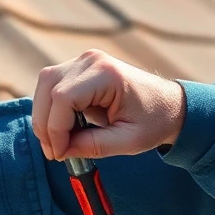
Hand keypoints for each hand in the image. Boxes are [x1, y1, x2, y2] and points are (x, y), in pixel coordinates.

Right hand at [33, 49, 185, 160]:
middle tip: (55, 152)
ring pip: (45, 85)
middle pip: (48, 87)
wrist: (169, 104)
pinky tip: (64, 129)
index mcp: (106, 74)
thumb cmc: (154, 120)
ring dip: (45, 117)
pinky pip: (51, 86)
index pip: (63, 97)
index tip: (60, 154)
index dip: (55, 128)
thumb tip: (61, 151)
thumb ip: (93, 146)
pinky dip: (51, 109)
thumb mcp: (129, 141)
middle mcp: (91, 60)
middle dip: (46, 124)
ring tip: (58, 142)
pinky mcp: (79, 68)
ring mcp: (83, 61)